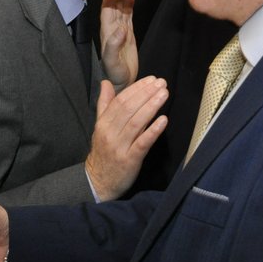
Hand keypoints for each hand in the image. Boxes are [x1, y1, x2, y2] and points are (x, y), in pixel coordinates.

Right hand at [84, 76, 167, 200]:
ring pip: (136, 122)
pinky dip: (153, 130)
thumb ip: (105, 104)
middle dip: (146, 94)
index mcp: (103, 123)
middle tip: (161, 83)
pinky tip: (163, 120)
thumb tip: (106, 82)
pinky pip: (142, 143)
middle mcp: (110, 133)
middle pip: (129, 109)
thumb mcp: (100, 127)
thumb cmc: (104, 152)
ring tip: (164, 95)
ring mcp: (120, 147)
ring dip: (151, 106)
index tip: (151, 79)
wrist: (98, 182)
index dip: (137, 88)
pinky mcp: (130, 160)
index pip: (120, 101)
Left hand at [99, 0, 137, 86]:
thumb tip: (121, 29)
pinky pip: (129, 16)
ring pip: (121, 8)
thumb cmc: (115, 75)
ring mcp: (121, 31)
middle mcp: (112, 29)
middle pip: (113, 6)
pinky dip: (130, 5)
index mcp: (107, 33)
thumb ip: (114, 46)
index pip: (107, 11)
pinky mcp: (128, 34)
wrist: (123, 83)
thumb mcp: (113, 62)